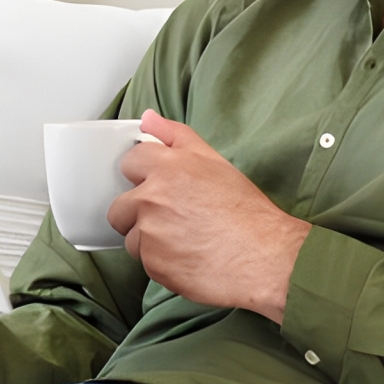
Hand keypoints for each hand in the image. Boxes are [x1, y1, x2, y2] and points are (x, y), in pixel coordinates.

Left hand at [107, 110, 310, 323]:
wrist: (263, 257)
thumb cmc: (245, 211)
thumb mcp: (213, 160)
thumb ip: (175, 136)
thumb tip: (147, 119)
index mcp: (168, 166)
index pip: (129, 163)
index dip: (145, 176)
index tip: (162, 187)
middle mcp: (153, 197)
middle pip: (120, 206)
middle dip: (139, 213)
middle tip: (173, 219)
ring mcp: (150, 232)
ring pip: (131, 237)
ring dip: (149, 240)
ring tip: (184, 240)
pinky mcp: (153, 263)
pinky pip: (144, 262)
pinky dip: (161, 262)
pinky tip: (187, 257)